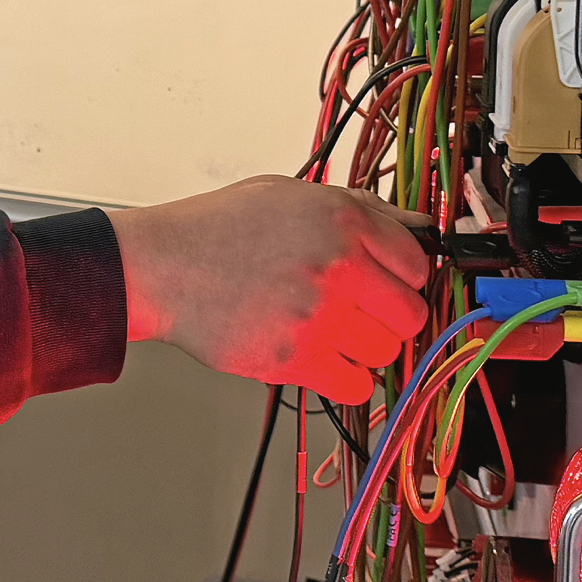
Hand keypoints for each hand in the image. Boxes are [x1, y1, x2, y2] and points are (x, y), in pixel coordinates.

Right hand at [107, 177, 430, 401]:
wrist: (162, 266)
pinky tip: (322, 359)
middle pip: (410, 314)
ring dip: (364, 348)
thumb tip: (418, 227)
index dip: (403, 277)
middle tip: (360, 312)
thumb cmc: (219, 229)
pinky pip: (355, 386)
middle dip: (389, 316)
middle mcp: (336, 266)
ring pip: (385, 352)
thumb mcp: (292, 195)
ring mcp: (317, 316)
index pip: (417, 263)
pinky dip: (345, 379)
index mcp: (341, 220)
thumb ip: (361, 208)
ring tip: (330, 332)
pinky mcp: (294, 359)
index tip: (385, 283)